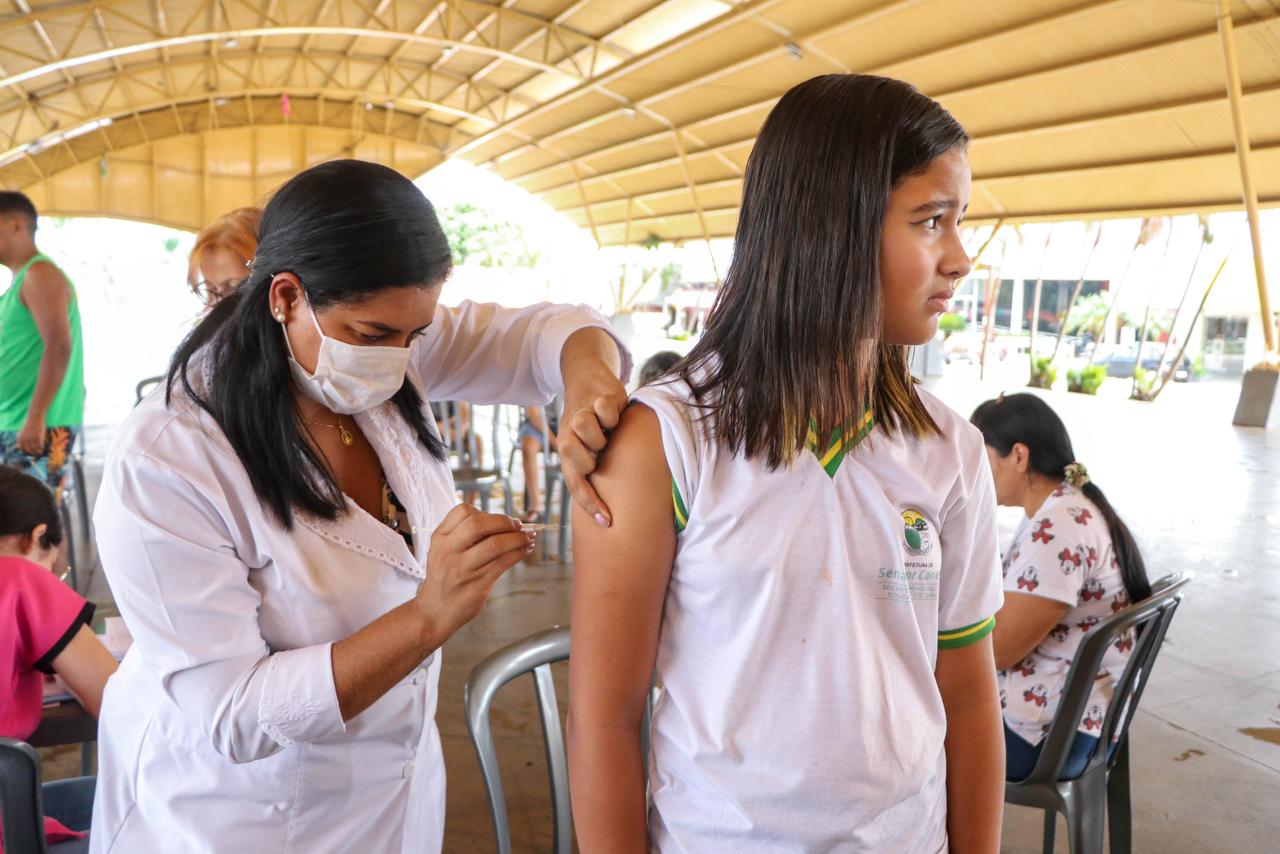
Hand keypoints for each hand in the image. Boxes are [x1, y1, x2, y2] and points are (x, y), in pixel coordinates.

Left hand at [16, 417, 46, 456]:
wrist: (35, 417)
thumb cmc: (30, 424)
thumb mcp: (24, 432)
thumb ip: (24, 439)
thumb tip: (26, 447)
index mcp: (19, 438)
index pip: (22, 449)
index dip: (27, 452)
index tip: (31, 453)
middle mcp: (24, 440)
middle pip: (29, 450)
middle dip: (33, 453)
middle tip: (37, 454)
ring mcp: (31, 439)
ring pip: (35, 449)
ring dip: (38, 451)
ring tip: (41, 451)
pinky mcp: (37, 438)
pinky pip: (40, 446)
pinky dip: (42, 447)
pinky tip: (43, 447)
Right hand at [414, 504, 533, 639]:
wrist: (435, 611)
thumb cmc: (445, 576)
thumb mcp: (443, 550)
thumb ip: (463, 534)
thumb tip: (501, 521)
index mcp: (440, 538)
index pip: (462, 511)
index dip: (486, 511)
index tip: (500, 519)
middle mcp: (448, 552)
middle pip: (478, 524)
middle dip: (504, 521)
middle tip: (518, 525)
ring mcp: (462, 569)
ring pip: (495, 544)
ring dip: (518, 538)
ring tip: (528, 537)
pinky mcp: (477, 585)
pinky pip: (503, 563)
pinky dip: (518, 553)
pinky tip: (524, 550)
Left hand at [557, 378, 627, 526]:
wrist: (586, 375)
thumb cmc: (591, 419)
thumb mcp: (588, 444)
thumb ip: (593, 469)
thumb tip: (607, 514)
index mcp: (567, 449)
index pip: (574, 482)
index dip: (588, 502)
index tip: (605, 521)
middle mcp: (570, 432)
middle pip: (570, 453)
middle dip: (589, 459)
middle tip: (601, 453)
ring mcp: (583, 413)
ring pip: (585, 428)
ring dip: (600, 434)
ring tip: (608, 431)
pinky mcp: (600, 396)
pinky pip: (605, 408)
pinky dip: (612, 413)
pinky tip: (616, 413)